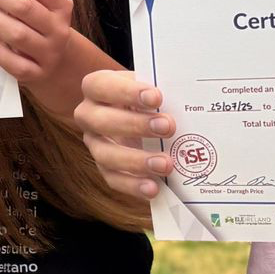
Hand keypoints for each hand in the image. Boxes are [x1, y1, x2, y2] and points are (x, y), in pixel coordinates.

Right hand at [74, 69, 174, 199]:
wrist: (141, 115)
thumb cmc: (146, 98)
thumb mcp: (148, 87)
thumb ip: (159, 90)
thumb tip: (186, 101)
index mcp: (95, 87)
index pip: (100, 86)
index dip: (126, 92)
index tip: (156, 97)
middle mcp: (88, 115)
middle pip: (100, 121)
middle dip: (135, 125)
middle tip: (168, 127)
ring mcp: (94, 144)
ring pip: (105, 155)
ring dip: (136, 161)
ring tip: (166, 164)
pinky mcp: (105, 168)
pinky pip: (114, 179)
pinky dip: (134, 185)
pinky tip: (154, 187)